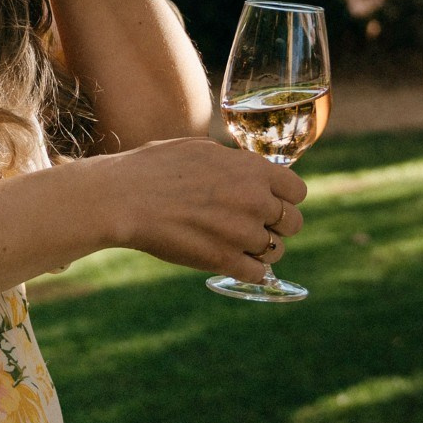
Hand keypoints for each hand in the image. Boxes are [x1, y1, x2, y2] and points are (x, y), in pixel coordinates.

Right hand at [84, 137, 305, 281]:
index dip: (285, 199)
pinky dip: (247, 271)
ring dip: (260, 251)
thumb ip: (232, 163)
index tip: (270, 204)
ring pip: (276, 251)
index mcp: (253, 169)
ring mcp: (242, 232)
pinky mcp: (224, 259)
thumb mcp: (200, 149)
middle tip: (253, 228)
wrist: (124, 197)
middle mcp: (255, 200)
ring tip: (237, 247)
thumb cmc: (153, 168)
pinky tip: (231, 264)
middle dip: (276, 227)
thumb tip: (245, 171)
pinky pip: (257, 274)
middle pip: (293, 223)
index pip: (298, 191)